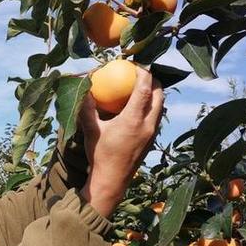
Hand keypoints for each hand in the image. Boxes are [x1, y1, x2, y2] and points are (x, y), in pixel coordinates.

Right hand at [79, 67, 163, 216]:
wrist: (111, 181)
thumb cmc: (100, 154)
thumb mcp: (91, 129)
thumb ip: (87, 107)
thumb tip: (84, 87)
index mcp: (133, 120)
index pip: (145, 89)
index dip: (144, 73)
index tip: (136, 65)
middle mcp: (148, 125)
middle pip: (159, 95)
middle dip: (153, 80)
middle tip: (140, 73)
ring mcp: (152, 134)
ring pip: (161, 106)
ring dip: (155, 94)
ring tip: (141, 87)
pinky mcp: (151, 140)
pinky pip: (157, 117)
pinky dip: (152, 106)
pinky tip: (139, 107)